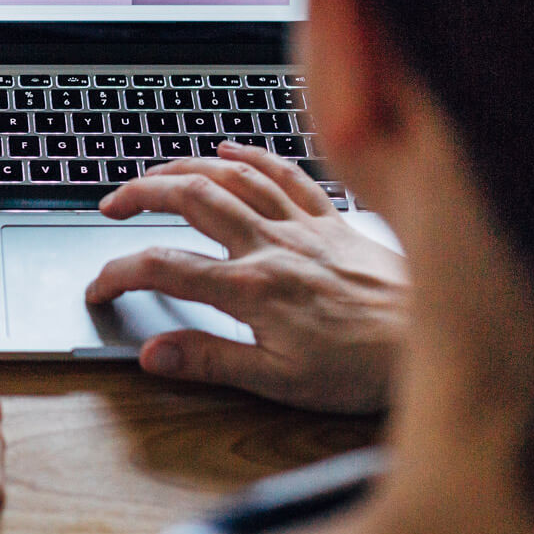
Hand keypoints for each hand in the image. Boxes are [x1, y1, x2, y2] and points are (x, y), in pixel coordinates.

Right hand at [86, 140, 407, 412]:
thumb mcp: (280, 382)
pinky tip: (227, 151)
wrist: (436, 341)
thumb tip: (153, 354)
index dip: (118, 273)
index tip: (98, 288)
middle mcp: (271, 245)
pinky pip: (286, 173)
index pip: (164, 267)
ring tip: (153, 175)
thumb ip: (211, 362)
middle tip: (110, 205)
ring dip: (184, 168)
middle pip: (190, 199)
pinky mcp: (331, 219)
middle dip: (140, 194)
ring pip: (231, 178)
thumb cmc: (364, 367)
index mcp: (252, 288)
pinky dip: (251, 156)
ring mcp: (301, 226)